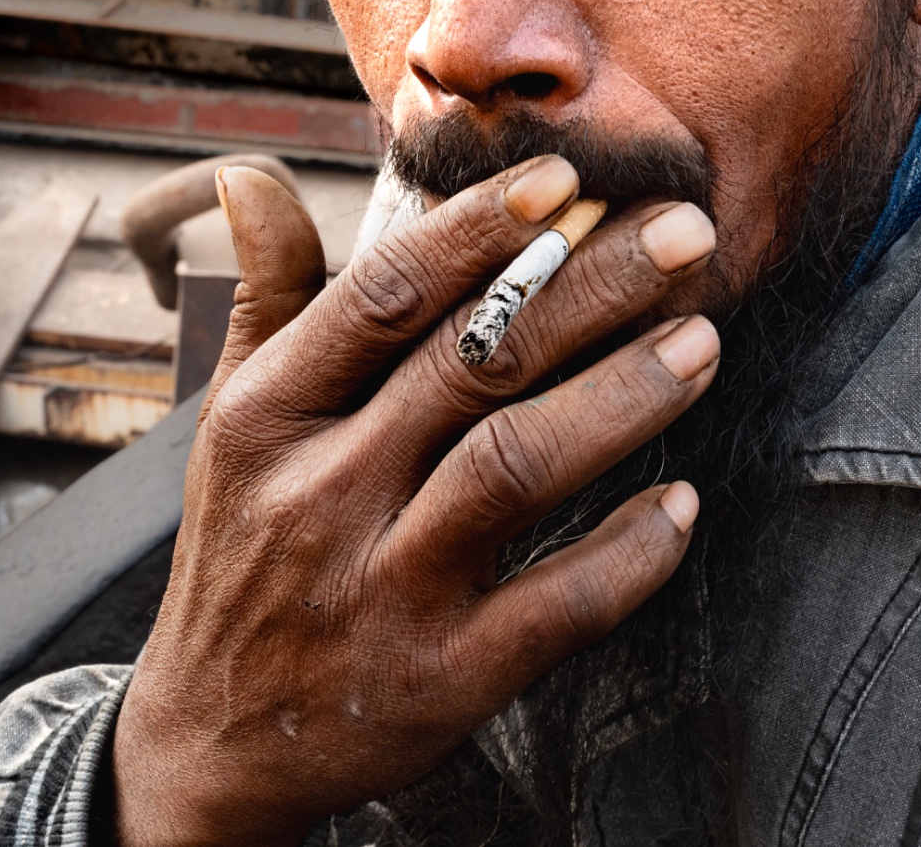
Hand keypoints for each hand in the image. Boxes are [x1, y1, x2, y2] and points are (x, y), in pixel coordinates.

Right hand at [111, 157, 719, 845]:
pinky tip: (684, 501)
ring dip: (624, 397)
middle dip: (594, 288)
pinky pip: (560, 605)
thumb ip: (271, 299)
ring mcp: (384, 593)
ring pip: (519, 469)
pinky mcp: (446, 681)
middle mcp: (320, 498)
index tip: (568, 178)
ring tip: (704, 342)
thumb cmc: (250, 549)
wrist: (215, 745)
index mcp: (268, 419)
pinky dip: (630, 550)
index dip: (479, 231)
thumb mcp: (237, 424)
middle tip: (688, 233)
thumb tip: (254, 174)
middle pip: (475, 365)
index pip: (384, 299)